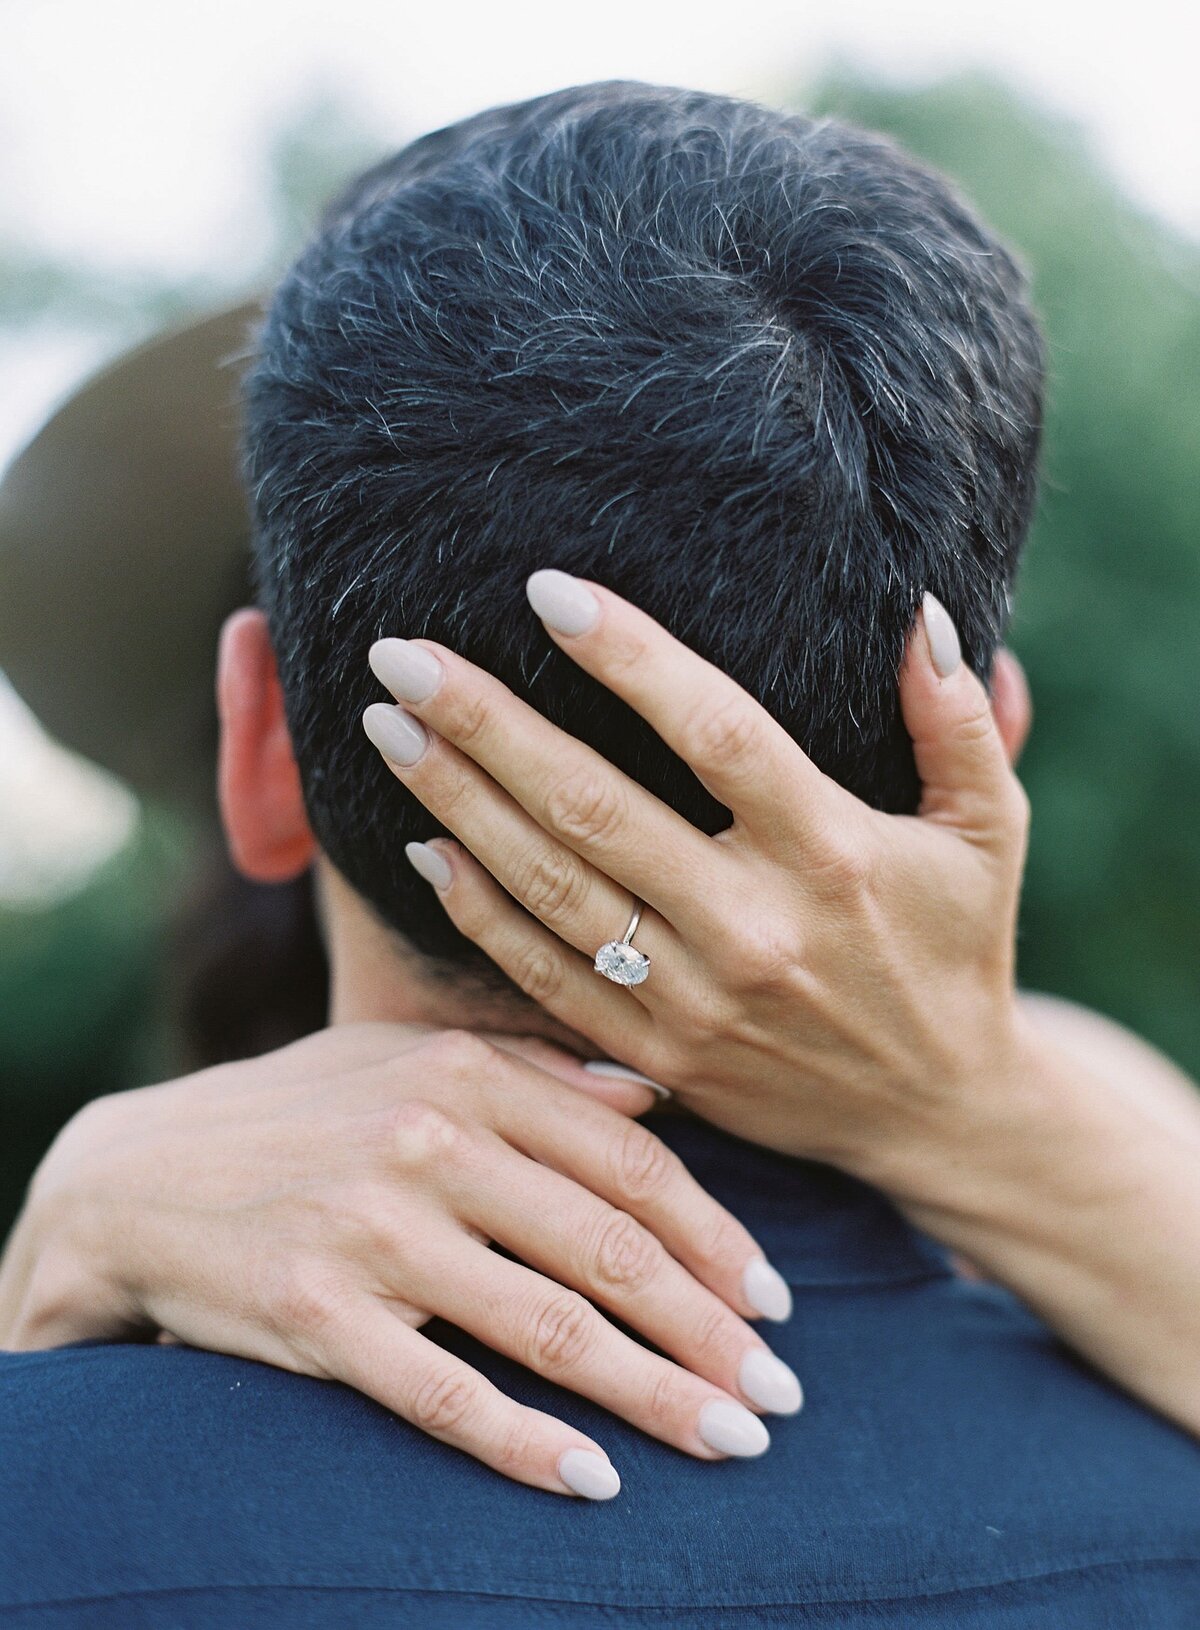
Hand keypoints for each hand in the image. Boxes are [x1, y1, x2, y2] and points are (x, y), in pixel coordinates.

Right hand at [0, 1023, 799, 1498]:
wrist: (141, 1178)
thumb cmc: (298, 1114)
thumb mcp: (405, 1058)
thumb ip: (534, 1071)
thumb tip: (653, 1100)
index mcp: (465, 1073)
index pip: (629, 1162)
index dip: (714, 1237)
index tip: (774, 1301)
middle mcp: (428, 1142)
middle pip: (608, 1248)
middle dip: (708, 1329)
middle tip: (781, 1392)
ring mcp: (372, 1231)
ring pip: (548, 1326)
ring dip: (654, 1394)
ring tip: (730, 1441)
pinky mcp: (319, 1316)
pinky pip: (445, 1396)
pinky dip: (528, 1444)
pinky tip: (597, 1481)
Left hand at [362, 571, 1030, 1187]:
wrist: (937, 1113)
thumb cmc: (957, 950)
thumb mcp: (989, 832)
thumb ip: (960, 722)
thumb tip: (918, 611)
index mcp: (832, 853)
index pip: (715, 733)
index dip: (628, 656)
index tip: (545, 591)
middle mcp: (754, 927)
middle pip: (595, 807)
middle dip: (485, 724)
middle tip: (400, 655)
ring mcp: (696, 1001)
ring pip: (551, 888)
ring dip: (458, 803)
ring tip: (388, 728)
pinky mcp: (658, 1054)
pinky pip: (547, 976)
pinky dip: (479, 912)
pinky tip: (423, 846)